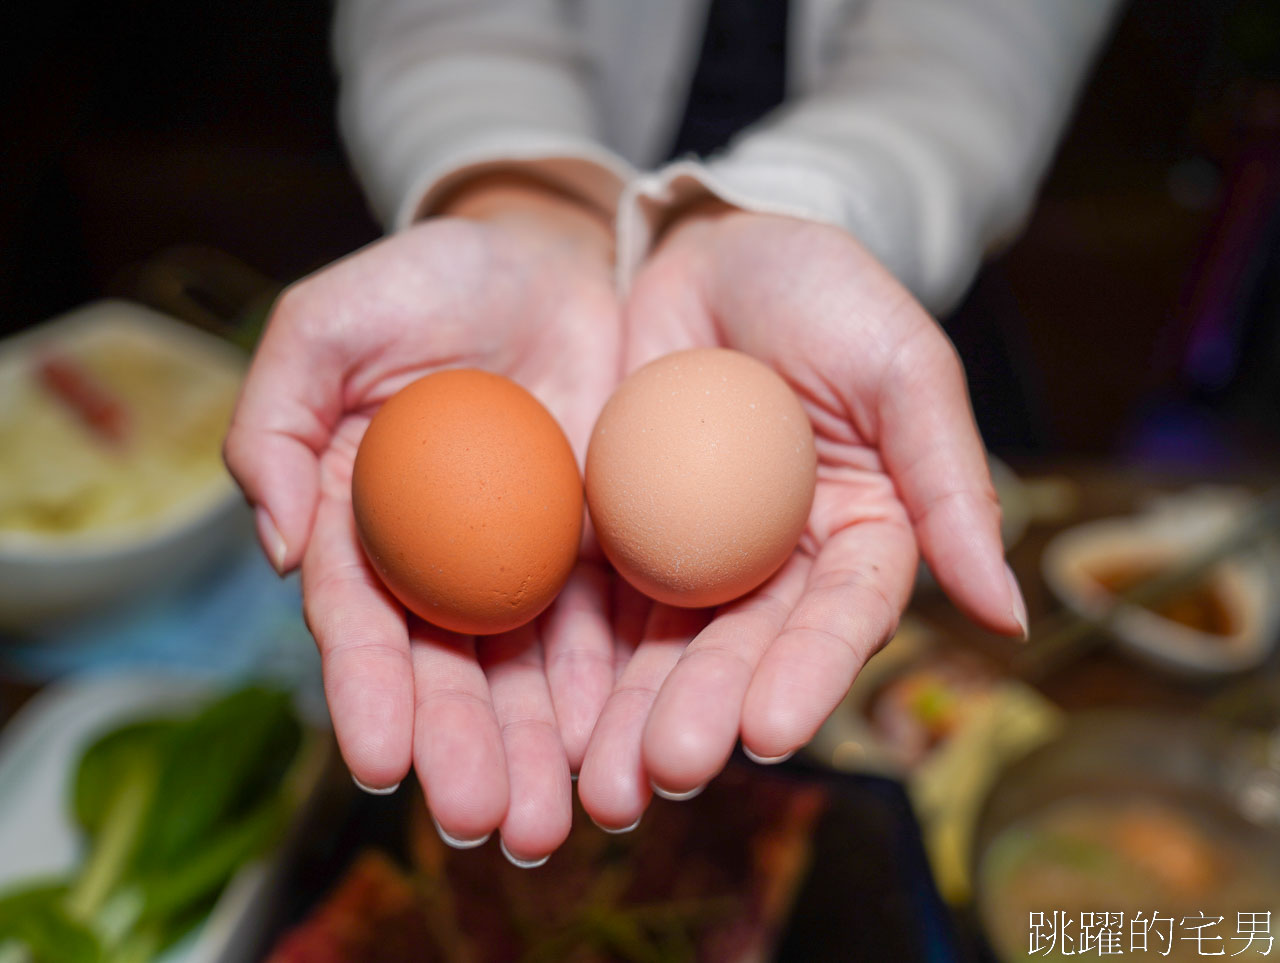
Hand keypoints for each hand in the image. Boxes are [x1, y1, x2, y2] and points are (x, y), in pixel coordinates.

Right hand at [224, 176, 620, 863]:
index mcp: (364, 521)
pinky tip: (623, 753)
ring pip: (529, 676)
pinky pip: (609, 631)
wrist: (554, 255)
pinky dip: (612, 696)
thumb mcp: (328, 324)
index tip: (379, 761)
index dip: (369, 692)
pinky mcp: (602, 550)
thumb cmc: (431, 277)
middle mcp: (442, 561)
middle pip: (449, 674)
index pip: (362, 620)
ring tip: (550, 823)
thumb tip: (275, 549)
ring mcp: (525, 562)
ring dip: (539, 754)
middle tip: (485, 820)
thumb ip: (276, 422)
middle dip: (463, 752)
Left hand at [577, 203, 1026, 829]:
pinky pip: (597, 603)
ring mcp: (695, 557)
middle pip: (746, 653)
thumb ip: (950, 482)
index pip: (843, 619)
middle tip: (668, 768)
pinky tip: (549, 720)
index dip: (810, 675)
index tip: (772, 730)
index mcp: (862, 537)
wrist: (706, 246)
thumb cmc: (821, 291)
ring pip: (667, 649)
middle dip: (708, 714)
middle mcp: (780, 566)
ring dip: (635, 719)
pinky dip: (576, 663)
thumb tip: (1006, 619)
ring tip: (603, 780)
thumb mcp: (902, 365)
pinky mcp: (621, 538)